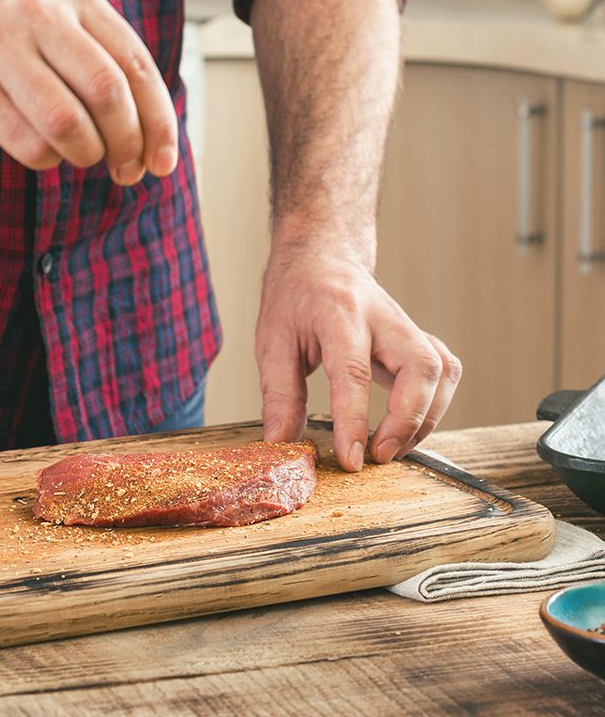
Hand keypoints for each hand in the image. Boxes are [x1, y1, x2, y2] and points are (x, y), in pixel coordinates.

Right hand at [0, 0, 178, 183]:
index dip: (158, 120)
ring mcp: (1, 49)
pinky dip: (47, 159)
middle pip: (108, 92)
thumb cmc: (4, 39)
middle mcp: (39, 13)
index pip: (136, 64)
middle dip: (127, 143)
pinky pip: (30, 144)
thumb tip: (156, 139)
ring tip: (81, 156)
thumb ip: (105, 63)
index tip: (163, 160)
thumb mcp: (58, 25)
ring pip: (69, 124)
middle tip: (127, 170)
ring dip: (86, 154)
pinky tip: (41, 146)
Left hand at [255, 241, 461, 471]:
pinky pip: (444, 371)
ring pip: (441, 369)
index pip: (353, 370)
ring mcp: (405, 325)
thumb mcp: (272, 340)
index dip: (354, 419)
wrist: (321, 258)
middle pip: (419, 365)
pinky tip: (408, 425)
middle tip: (379, 454)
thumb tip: (281, 442)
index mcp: (337, 312)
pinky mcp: (418, 337)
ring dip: (427, 417)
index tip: (352, 458)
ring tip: (393, 447)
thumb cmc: (295, 296)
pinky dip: (435, 404)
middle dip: (408, 419)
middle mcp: (380, 315)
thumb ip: (279, 393)